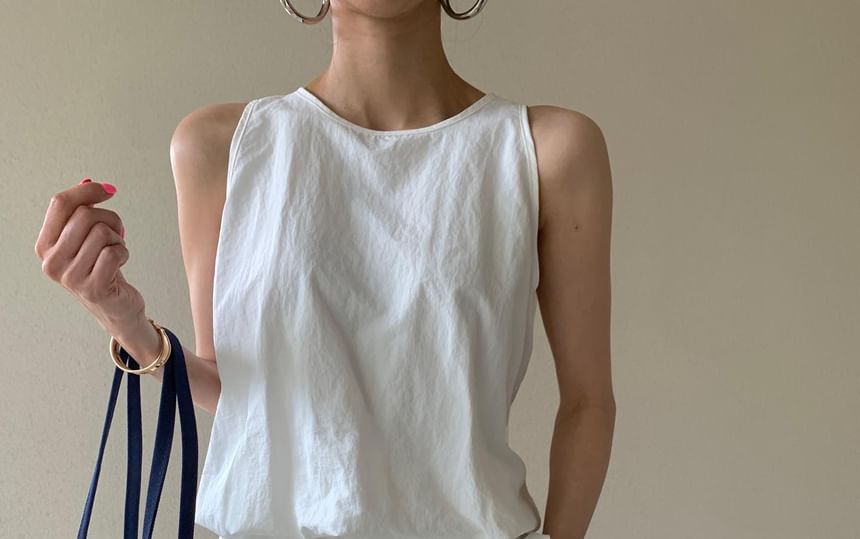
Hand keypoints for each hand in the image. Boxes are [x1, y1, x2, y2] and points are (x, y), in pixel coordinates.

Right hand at [35, 178, 145, 336]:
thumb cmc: (101, 267)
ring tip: (115, 251)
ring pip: (102, 233)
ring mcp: (70, 276)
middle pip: (85, 215)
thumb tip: (89, 182)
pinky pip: (114, 252)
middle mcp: (51, 261)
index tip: (109, 190)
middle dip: (110, 218)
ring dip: (118, 239)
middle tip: (117, 232)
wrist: (114, 306)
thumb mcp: (85, 238)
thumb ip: (83, 211)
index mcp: (45, 245)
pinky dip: (124, 252)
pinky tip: (120, 263)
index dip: (88, 191)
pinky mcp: (92, 287)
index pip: (61, 203)